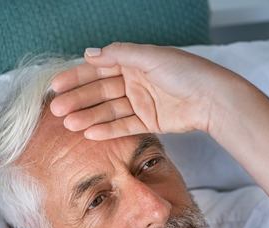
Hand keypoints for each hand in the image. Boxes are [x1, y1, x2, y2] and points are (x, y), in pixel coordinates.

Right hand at [50, 42, 236, 139]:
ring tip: (69, 124)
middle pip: (100, 92)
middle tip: (56, 110)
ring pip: (108, 110)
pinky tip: (89, 133)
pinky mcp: (149, 121)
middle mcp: (134, 81)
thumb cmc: (186, 72)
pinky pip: (124, 126)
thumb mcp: (150, 57)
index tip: (55, 86)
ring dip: (88, 117)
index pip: (98, 69)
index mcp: (133, 62)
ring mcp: (141, 102)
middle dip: (78, 100)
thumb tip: (88, 53)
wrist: (213, 98)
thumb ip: (119, 55)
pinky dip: (107, 130)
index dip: (76, 77)